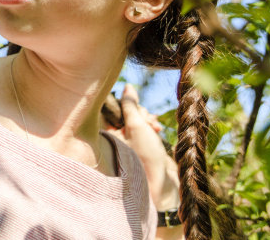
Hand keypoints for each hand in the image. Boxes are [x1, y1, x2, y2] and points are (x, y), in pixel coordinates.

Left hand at [104, 84, 179, 210]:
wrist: (162, 184)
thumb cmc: (146, 157)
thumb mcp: (137, 125)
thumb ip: (130, 104)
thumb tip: (127, 86)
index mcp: (107, 132)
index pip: (112, 107)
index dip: (125, 103)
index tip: (135, 106)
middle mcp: (114, 135)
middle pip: (126, 111)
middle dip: (140, 112)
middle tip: (148, 121)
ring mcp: (127, 140)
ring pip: (136, 118)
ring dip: (147, 119)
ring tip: (155, 128)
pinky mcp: (139, 143)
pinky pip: (143, 126)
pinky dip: (151, 126)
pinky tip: (158, 130)